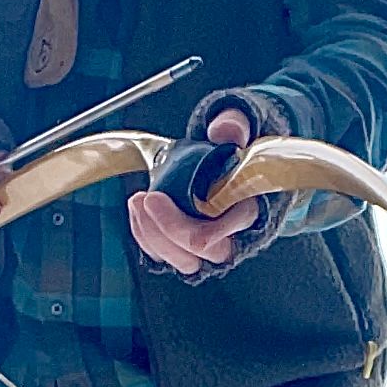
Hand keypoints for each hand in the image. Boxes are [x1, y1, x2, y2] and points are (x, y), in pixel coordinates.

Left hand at [127, 109, 258, 275]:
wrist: (215, 167)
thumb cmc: (228, 152)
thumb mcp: (234, 131)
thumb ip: (232, 126)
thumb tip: (223, 130)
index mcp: (249, 206)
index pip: (238, 224)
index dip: (218, 226)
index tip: (197, 201)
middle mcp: (231, 234)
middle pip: (205, 249)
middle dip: (173, 228)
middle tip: (151, 198)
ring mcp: (205, 245)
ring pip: (183, 260)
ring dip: (153, 235)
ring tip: (138, 201)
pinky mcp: (182, 248)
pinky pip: (162, 255)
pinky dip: (145, 235)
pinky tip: (137, 209)